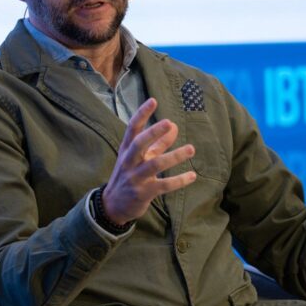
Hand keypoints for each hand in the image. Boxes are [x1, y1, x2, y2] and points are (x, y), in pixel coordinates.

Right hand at [101, 98, 197, 224]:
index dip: (141, 114)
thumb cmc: (130, 176)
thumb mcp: (140, 158)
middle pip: (139, 144)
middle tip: (169, 122)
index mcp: (126, 150)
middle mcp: (129, 162)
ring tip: (191, 149)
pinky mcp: (144, 193)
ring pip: (155, 165)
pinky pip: (164, 185)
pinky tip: (192, 175)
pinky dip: (179, 180)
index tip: (153, 101)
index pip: (132, 129)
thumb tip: (173, 126)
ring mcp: (135, 178)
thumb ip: (157, 143)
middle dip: (153, 133)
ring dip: (174, 156)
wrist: (113, 205)